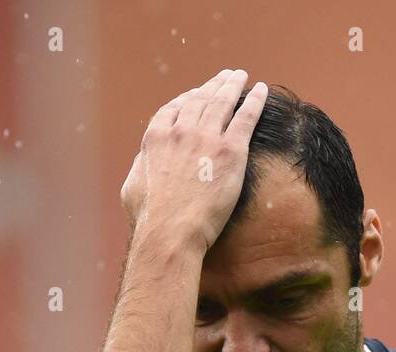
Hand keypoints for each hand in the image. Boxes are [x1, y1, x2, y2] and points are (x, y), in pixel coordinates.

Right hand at [120, 69, 268, 253]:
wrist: (171, 231)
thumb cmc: (150, 218)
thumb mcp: (132, 188)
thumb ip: (140, 167)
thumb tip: (143, 159)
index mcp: (156, 138)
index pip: (174, 109)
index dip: (188, 97)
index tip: (198, 92)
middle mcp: (181, 131)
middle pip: (200, 100)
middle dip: (213, 85)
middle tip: (225, 77)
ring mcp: (207, 138)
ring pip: (223, 102)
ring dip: (233, 85)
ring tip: (241, 76)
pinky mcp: (231, 150)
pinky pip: (246, 117)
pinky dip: (255, 101)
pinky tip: (262, 90)